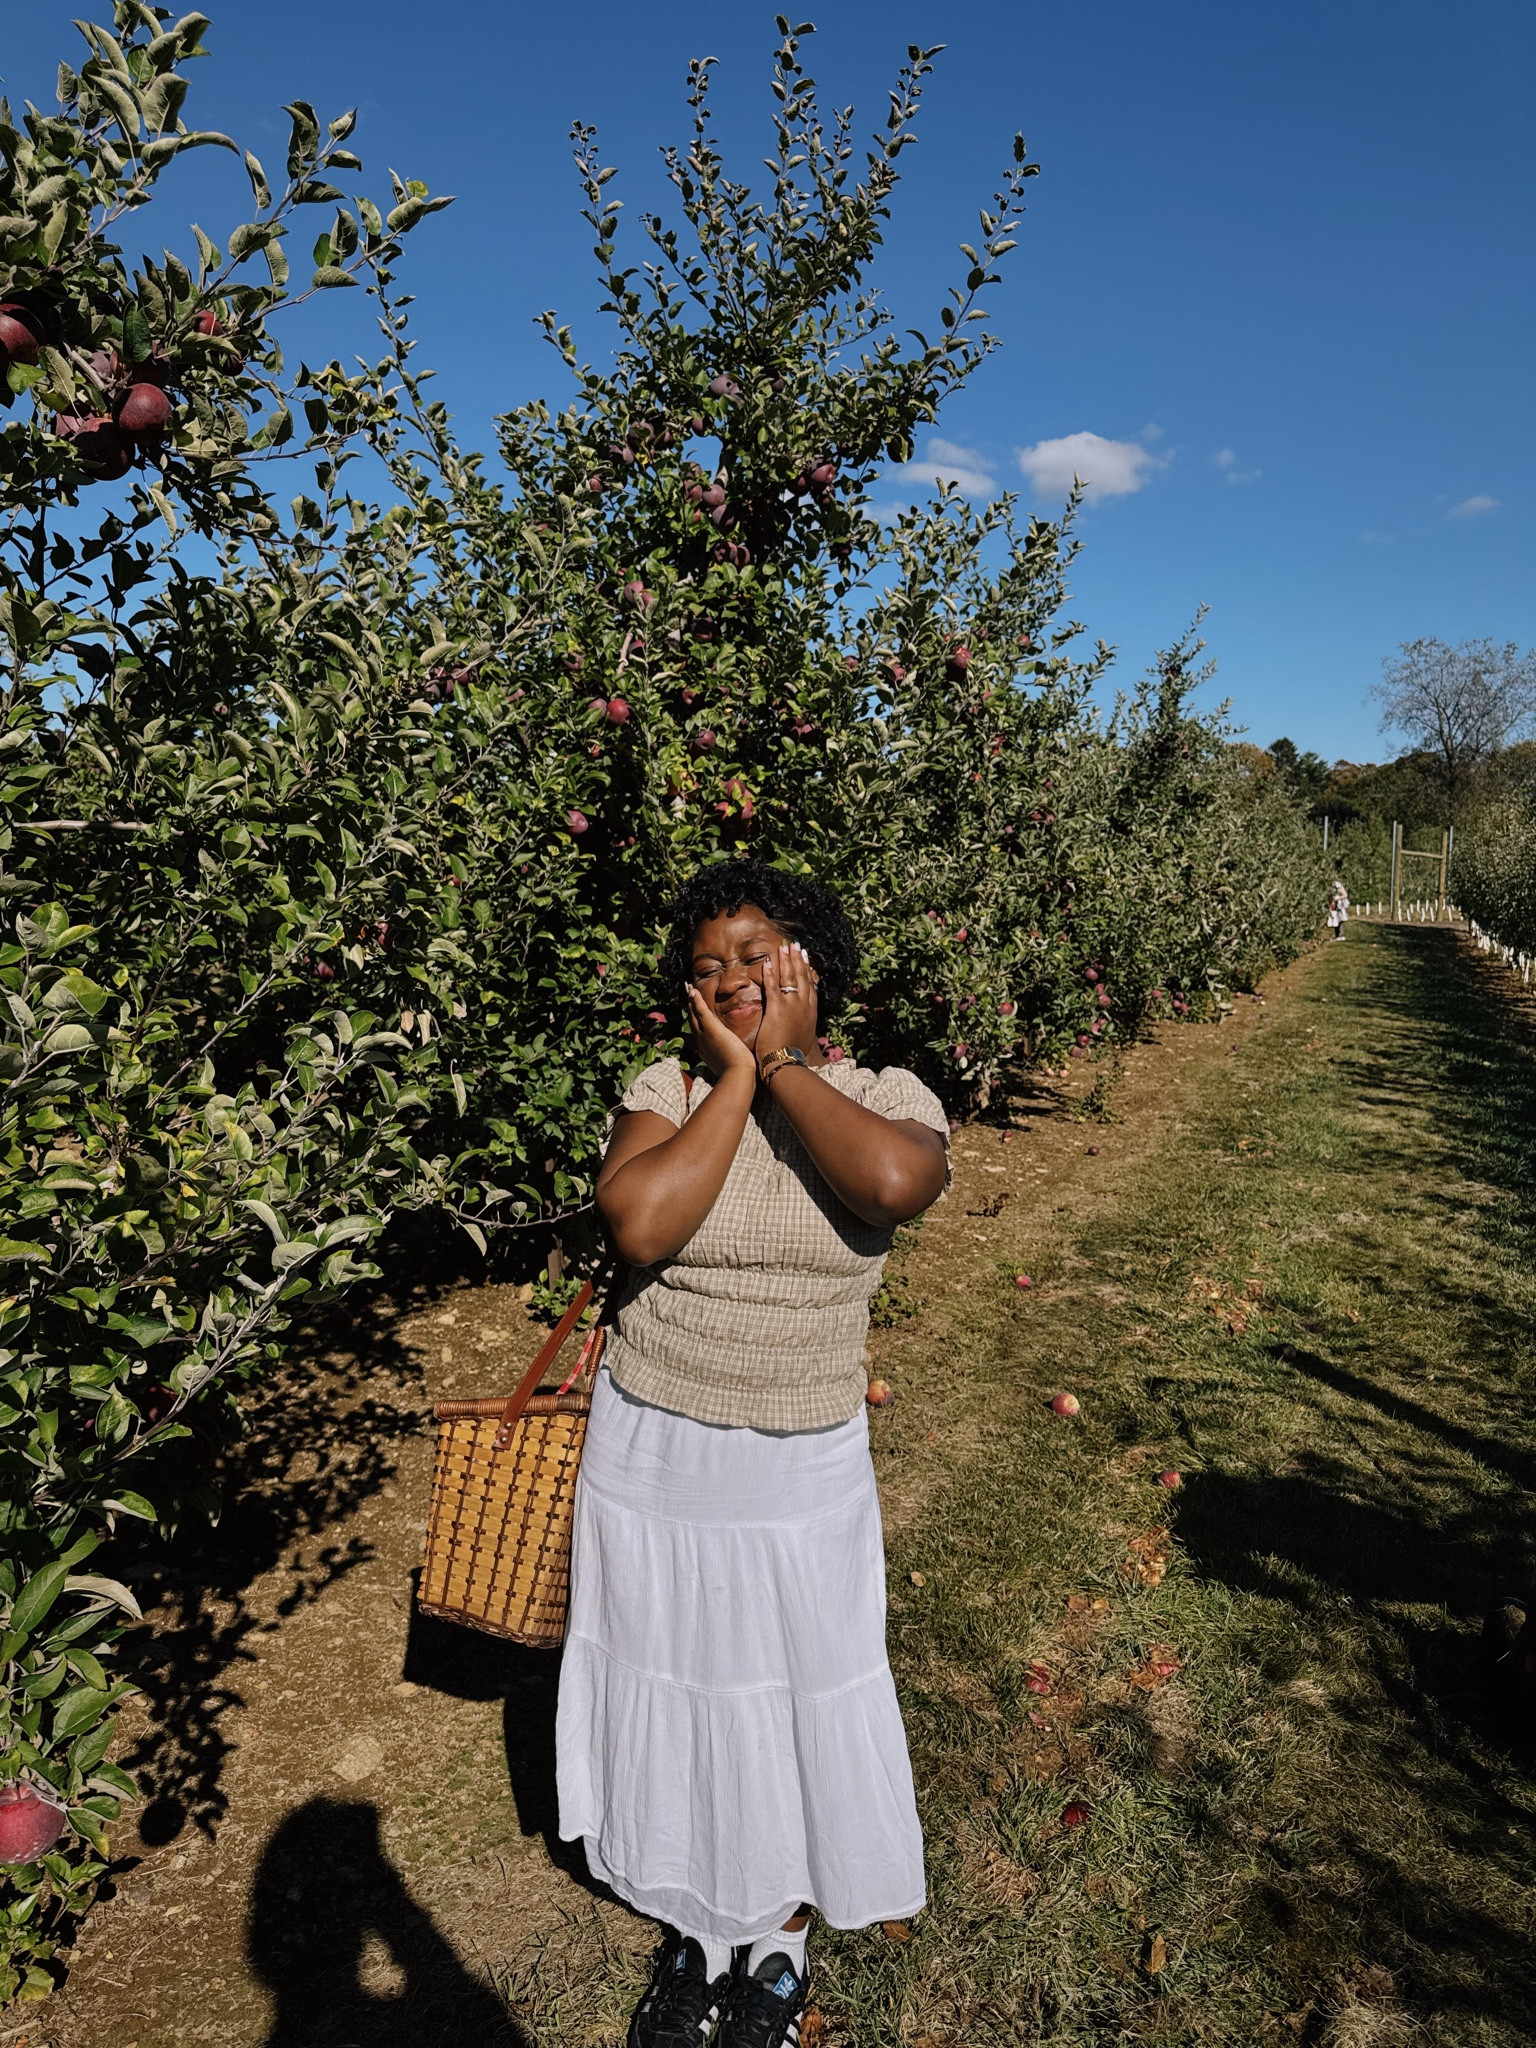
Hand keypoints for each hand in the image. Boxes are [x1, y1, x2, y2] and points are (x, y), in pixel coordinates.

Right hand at [685, 980, 757, 1081]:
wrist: (737, 1075)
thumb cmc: (738, 1073)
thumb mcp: (729, 1064)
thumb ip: (727, 1057)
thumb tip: (732, 1056)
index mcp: (705, 1049)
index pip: (698, 1031)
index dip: (695, 1020)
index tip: (693, 1012)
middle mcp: (701, 1041)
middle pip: (693, 1020)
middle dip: (689, 1007)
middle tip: (687, 994)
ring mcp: (704, 1035)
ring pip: (694, 1014)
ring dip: (690, 1000)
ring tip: (688, 987)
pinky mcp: (712, 1029)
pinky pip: (701, 1011)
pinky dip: (696, 1000)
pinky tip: (693, 991)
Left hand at [757, 940, 820, 1071]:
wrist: (788, 1063)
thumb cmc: (795, 1055)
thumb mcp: (805, 1038)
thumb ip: (803, 1027)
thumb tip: (802, 1025)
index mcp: (810, 1012)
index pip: (810, 985)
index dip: (807, 970)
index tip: (805, 957)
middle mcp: (803, 1005)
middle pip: (802, 977)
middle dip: (798, 959)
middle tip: (795, 944)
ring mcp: (791, 1005)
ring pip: (789, 977)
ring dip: (786, 960)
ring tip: (784, 946)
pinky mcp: (777, 1008)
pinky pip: (773, 986)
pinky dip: (771, 972)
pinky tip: (768, 961)